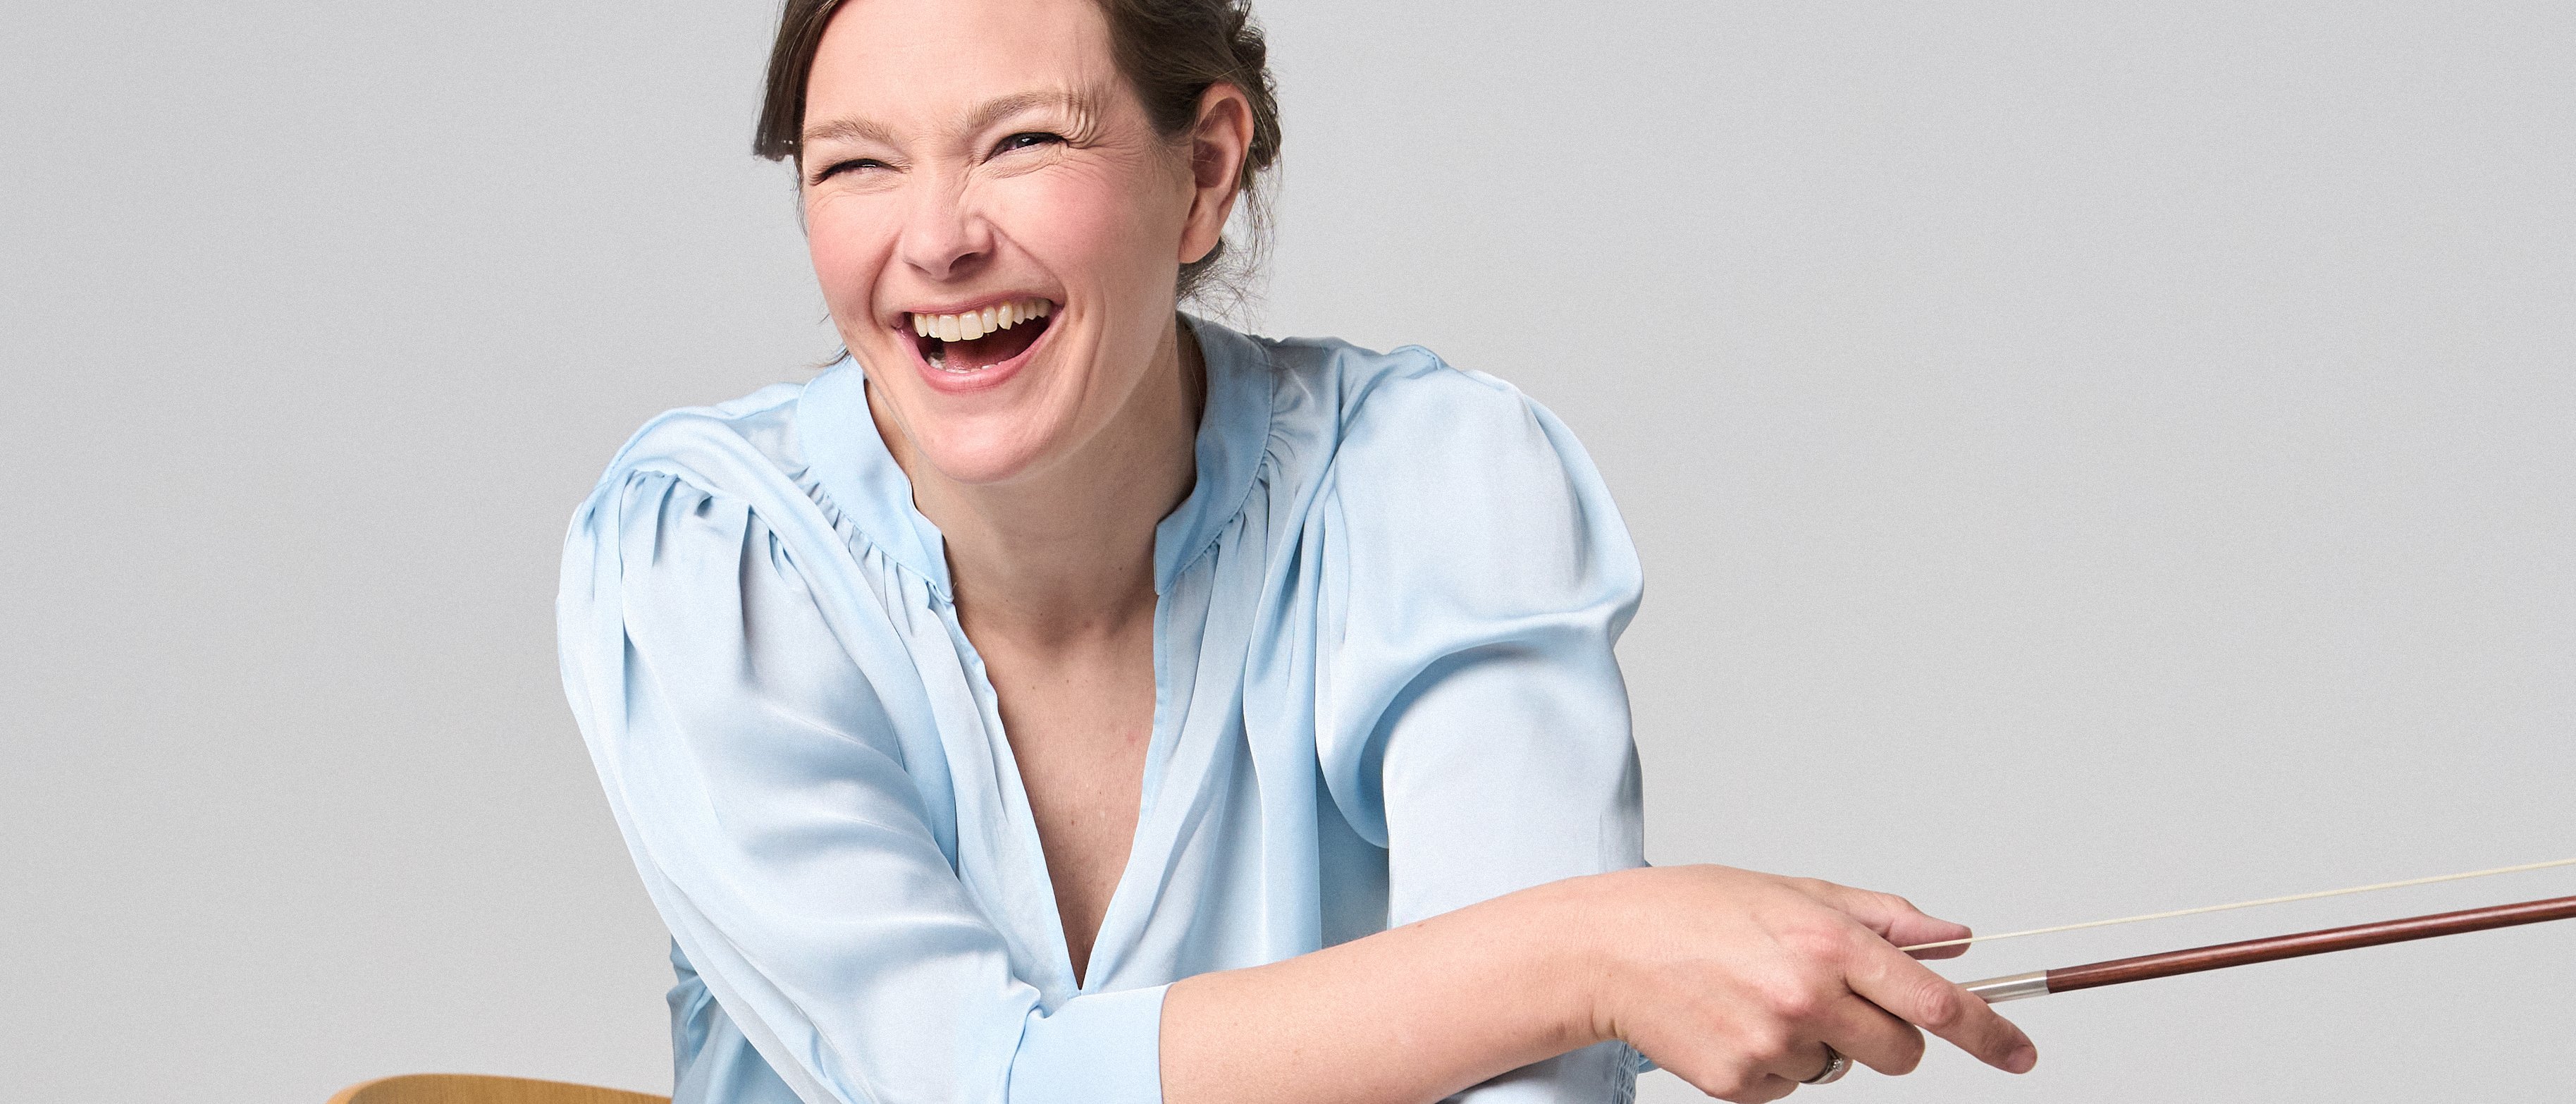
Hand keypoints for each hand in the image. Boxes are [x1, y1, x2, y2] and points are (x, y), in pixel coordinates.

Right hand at [1574, 865, 2036, 1101]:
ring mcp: (1774, 1046)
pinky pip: (1790, 1088)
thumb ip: (1881, 916)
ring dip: (1817, 1043)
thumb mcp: (1793, 891)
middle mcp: (1809, 997)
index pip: (1936, 1002)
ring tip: (1757, 999)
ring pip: (1840, 1069)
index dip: (1990, 1033)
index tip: (2022, 1053)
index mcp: (1829, 943)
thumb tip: (1953, 936)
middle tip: (1834, 1000)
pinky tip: (1732, 1022)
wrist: (1602, 950)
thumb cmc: (1692, 910)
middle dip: (1888, 1035)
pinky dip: (1772, 1064)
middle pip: (1901, 1052)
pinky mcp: (1740, 1084)